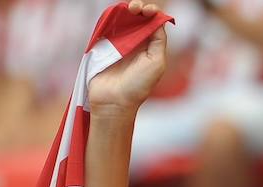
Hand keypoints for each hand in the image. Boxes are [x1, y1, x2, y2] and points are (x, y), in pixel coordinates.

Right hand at [87, 2, 167, 116]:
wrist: (114, 101)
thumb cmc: (138, 86)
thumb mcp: (157, 62)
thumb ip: (159, 40)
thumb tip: (157, 20)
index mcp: (149, 46)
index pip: (153, 22)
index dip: (152, 12)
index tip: (148, 11)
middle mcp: (134, 42)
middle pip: (138, 17)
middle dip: (140, 8)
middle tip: (137, 9)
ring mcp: (118, 43)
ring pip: (123, 19)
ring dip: (126, 10)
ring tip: (130, 9)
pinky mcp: (103, 45)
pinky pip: (107, 25)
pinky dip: (112, 16)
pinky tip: (117, 13)